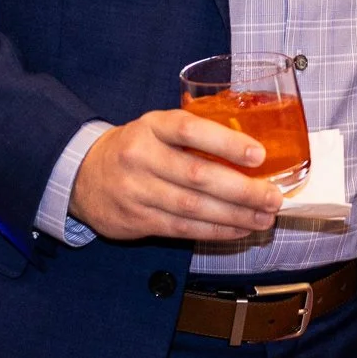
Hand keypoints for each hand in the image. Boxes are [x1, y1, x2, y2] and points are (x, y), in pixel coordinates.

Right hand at [68, 108, 287, 241]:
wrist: (82, 176)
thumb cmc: (135, 148)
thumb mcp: (157, 129)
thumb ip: (194, 136)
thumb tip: (252, 156)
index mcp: (152, 126)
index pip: (190, 130)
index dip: (226, 143)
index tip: (259, 155)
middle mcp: (141, 157)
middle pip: (197, 175)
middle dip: (242, 190)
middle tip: (273, 197)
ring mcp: (136, 191)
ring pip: (192, 208)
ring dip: (234, 216)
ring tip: (263, 217)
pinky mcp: (136, 220)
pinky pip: (182, 228)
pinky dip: (215, 231)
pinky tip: (238, 229)